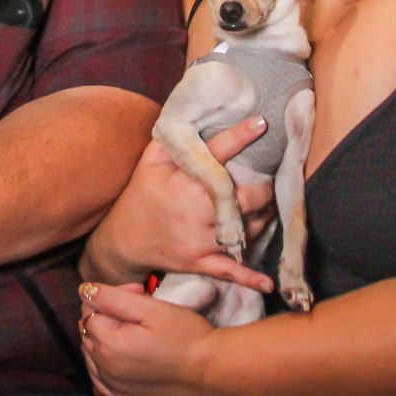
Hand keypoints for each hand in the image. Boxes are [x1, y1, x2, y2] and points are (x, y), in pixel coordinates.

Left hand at [79, 281, 221, 395]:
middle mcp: (104, 368)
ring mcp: (113, 386)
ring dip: (105, 338)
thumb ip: (113, 298)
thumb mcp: (151, 309)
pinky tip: (121, 355)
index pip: (91, 310)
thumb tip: (85, 291)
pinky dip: (103, 363)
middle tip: (142, 308)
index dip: (113, 296)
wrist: (212, 372)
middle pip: (89, 331)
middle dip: (109, 315)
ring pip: (92, 353)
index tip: (140, 292)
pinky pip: (99, 378)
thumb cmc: (186, 336)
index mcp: (108, 343)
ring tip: (135, 331)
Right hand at [80, 115, 274, 292]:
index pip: (218, 153)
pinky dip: (249, 278)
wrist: (123, 240)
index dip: (241, 135)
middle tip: (272, 179)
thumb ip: (171, 139)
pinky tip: (268, 282)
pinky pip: (229, 271)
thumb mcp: (149, 162)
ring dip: (263, 218)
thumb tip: (191, 114)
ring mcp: (200, 239)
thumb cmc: (141, 195)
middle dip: (264, 188)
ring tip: (269, 206)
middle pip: (245, 197)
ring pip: (246, 229)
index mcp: (185, 181)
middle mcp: (196, 209)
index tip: (262, 122)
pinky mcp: (201, 262)